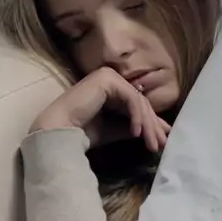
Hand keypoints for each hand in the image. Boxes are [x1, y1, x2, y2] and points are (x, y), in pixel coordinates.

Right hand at [29, 67, 170, 152]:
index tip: (161, 141)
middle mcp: (111, 78)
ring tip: (151, 144)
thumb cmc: (83, 131)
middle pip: (140, 102)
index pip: (137, 104)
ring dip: (148, 124)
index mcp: (111, 88)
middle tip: (161, 144)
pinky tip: (136, 133)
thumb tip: (159, 131)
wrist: (60, 131)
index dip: (151, 123)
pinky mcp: (107, 79)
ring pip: (138, 101)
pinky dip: (137, 116)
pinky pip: (131, 98)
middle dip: (153, 125)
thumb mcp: (115, 129)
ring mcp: (109, 76)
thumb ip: (134, 126)